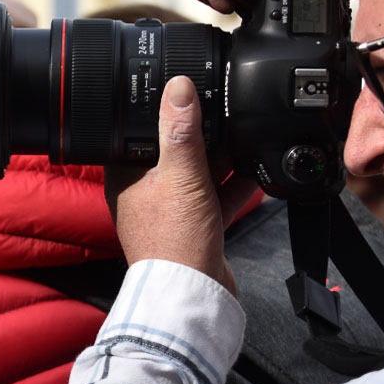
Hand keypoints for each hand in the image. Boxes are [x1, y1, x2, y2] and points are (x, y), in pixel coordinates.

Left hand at [105, 77, 254, 291]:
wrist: (194, 296)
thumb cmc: (174, 243)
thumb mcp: (181, 177)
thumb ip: (181, 131)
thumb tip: (178, 87)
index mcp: (126, 175)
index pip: (138, 129)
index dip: (160, 108)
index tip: (184, 88)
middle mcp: (145, 190)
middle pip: (174, 148)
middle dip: (201, 131)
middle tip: (224, 107)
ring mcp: (172, 209)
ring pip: (199, 171)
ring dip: (223, 156)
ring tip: (245, 132)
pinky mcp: (197, 225)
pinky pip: (218, 194)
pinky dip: (236, 182)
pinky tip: (258, 166)